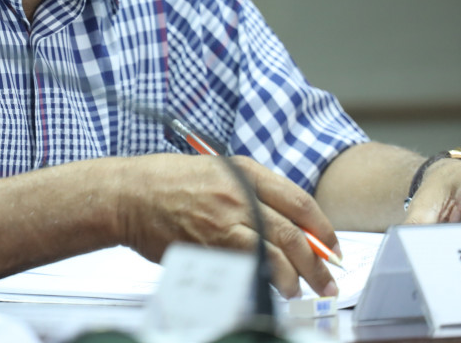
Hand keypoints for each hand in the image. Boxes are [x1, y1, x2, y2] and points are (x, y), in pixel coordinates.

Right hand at [113, 153, 339, 298]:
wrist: (128, 194)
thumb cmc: (167, 181)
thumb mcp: (216, 170)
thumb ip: (251, 191)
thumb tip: (286, 222)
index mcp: (245, 172)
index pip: (300, 202)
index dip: (323, 230)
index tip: (332, 248)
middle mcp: (240, 197)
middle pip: (293, 236)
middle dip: (317, 266)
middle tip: (326, 282)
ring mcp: (224, 224)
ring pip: (275, 259)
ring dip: (292, 280)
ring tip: (296, 291)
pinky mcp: (208, 249)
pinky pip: (246, 271)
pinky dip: (261, 284)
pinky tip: (266, 289)